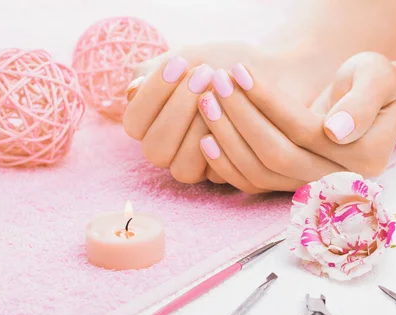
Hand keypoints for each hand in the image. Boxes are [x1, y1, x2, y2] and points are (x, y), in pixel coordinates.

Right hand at [122, 43, 277, 184]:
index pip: (135, 122)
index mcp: (147, 125)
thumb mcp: (182, 59)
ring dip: (201, 128)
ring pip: (183, 168)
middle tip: (203, 74)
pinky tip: (240, 108)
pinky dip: (227, 140)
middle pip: (156, 149)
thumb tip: (133, 91)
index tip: (180, 63)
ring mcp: (192, 166)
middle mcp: (166, 150)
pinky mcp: (222, 175)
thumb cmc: (217, 62)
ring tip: (221, 90)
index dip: (154, 95)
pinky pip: (218, 172)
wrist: (263, 70)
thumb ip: (153, 72)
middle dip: (179, 110)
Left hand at [196, 52, 395, 191]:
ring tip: (207, 102)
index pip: (304, 130)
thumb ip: (363, 102)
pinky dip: (227, 165)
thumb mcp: (378, 78)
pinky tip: (205, 138)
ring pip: (261, 173)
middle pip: (277, 156)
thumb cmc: (372, 84)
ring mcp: (312, 187)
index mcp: (365, 155)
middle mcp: (337, 179)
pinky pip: (254, 184)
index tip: (239, 71)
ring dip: (228, 139)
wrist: (368, 106)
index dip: (268, 102)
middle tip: (215, 85)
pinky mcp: (291, 188)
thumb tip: (336, 131)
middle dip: (241, 119)